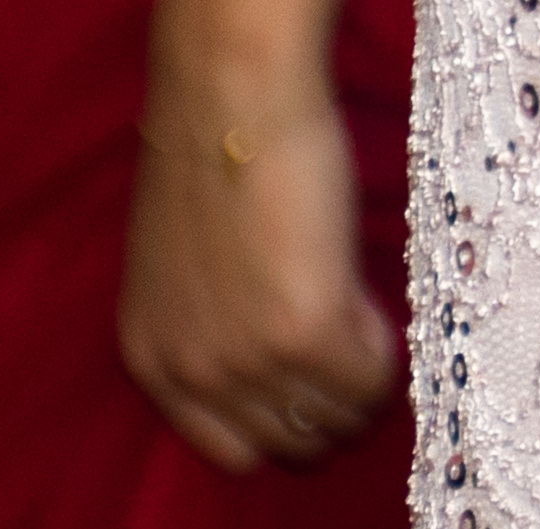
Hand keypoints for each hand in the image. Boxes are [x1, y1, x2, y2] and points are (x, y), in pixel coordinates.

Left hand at [118, 73, 393, 473]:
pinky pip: (371, 380)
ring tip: (369, 326)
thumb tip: (288, 349)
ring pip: (334, 420)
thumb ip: (222, 320)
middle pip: (289, 444)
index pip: (232, 448)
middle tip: (358, 354)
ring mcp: (248, 359)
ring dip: (362, 383)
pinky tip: (372, 300)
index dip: (285, 418)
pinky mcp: (305, 329)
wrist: (230, 91)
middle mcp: (193, 374)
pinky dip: (386, 353)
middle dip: (330, 408)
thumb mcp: (188, 264)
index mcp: (153, 359)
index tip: (316, 382)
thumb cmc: (213, 150)